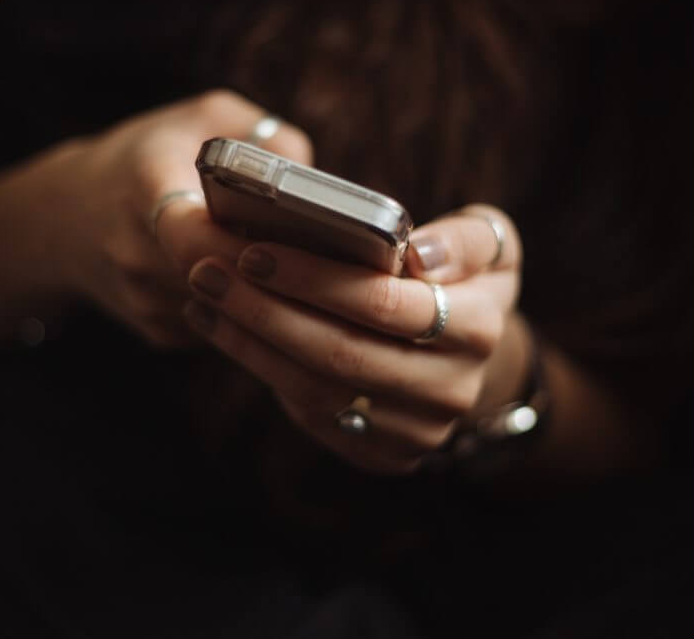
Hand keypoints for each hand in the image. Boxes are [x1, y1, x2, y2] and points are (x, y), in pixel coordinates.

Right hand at [21, 90, 311, 346]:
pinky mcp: (158, 333)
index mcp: (144, 191)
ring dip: (269, 295)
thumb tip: (313, 179)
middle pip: (224, 281)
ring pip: (231, 310)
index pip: (196, 236)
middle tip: (327, 258)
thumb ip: (261, 135)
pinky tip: (264, 283)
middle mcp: (136, 255)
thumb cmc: (146, 158)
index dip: (248, 244)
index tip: (294, 235)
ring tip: (307, 270)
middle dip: (276, 272)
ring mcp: (145, 302)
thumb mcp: (200, 118)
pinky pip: (221, 327)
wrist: (64, 218)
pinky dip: (249, 309)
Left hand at [183, 204, 524, 473]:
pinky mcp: (382, 454)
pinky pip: (309, 413)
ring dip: (248, 340)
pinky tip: (221, 327)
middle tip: (206, 271)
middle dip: (264, 310)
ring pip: (315, 389)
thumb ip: (466, 239)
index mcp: (479, 329)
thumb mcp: (490, 244)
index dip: (314, 280)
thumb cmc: (463, 281)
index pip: (385, 305)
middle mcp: (451, 390)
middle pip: (340, 354)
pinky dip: (257, 366)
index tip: (254, 251)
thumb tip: (419, 255)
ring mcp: (416, 432)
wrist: (468, 357)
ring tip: (204, 295)